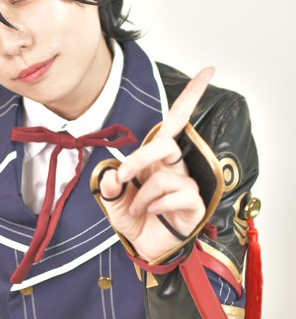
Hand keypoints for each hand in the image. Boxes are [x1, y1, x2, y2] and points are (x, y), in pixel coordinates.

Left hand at [98, 67, 214, 260]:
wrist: (143, 247)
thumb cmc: (132, 218)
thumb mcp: (112, 200)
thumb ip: (109, 185)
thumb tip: (113, 176)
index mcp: (155, 157)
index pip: (175, 121)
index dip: (190, 97)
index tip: (209, 71)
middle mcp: (173, 165)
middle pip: (165, 143)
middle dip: (140, 158)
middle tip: (123, 177)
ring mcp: (186, 183)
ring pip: (165, 174)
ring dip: (144, 194)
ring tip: (136, 208)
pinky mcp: (194, 202)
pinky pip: (177, 194)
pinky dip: (157, 205)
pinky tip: (151, 213)